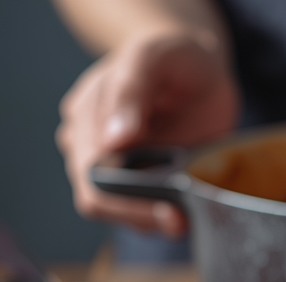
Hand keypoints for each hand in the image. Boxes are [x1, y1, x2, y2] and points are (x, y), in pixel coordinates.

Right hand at [56, 34, 238, 235]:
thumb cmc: (173, 58)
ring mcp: (115, 167)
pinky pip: (145, 212)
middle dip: (141, 215)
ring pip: (123, 213)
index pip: (91, 174)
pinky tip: (187, 209)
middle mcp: (90, 146)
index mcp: (85, 117)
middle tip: (182, 220)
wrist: (199, 69)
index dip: (125, 200)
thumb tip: (113, 140)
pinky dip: (164, 216)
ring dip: (154, 219)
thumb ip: (131, 91)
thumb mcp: (152, 58)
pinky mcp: (141, 181)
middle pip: (101, 201)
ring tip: (188, 213)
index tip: (167, 209)